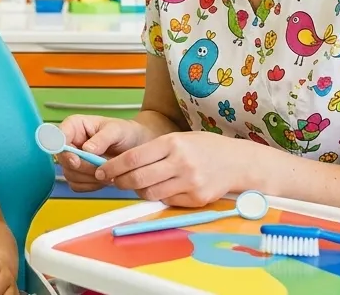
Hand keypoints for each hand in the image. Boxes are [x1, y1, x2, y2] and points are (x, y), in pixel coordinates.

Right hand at [57, 115, 147, 192]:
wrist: (137, 147)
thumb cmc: (125, 132)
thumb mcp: (117, 130)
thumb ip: (102, 138)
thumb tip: (87, 149)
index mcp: (75, 126)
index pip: (59, 136)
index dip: (64, 149)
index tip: (76, 160)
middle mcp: (70, 142)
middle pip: (63, 159)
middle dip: (82, 167)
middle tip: (101, 167)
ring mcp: (73, 160)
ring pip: (70, 174)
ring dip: (89, 177)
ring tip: (108, 172)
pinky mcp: (79, 174)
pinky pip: (77, 185)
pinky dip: (91, 185)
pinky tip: (104, 179)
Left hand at [96, 131, 258, 206]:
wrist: (237, 162)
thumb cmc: (204, 147)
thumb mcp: (179, 138)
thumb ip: (154, 150)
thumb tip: (124, 164)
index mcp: (172, 143)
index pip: (133, 158)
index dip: (112, 166)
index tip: (101, 170)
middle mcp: (180, 163)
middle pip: (137, 179)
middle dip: (119, 182)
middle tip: (113, 181)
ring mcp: (189, 182)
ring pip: (150, 193)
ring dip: (137, 191)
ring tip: (137, 185)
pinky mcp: (196, 199)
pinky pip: (166, 201)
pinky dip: (158, 196)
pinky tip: (160, 188)